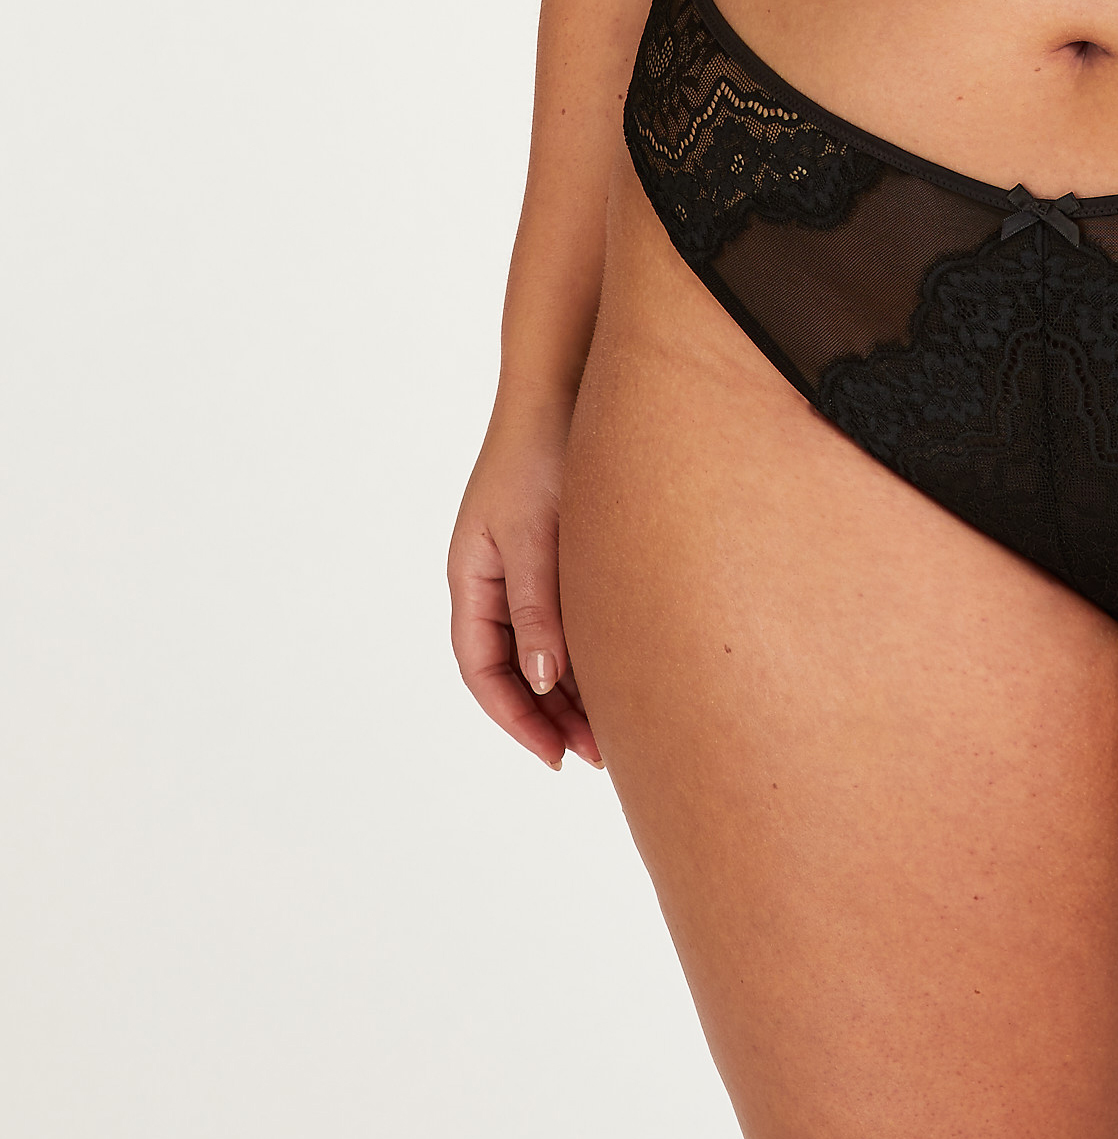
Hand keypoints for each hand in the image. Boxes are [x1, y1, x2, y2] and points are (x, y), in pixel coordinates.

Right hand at [448, 396, 600, 771]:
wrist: (567, 382)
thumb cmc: (543, 451)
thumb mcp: (536, 534)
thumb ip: (537, 606)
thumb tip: (541, 681)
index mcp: (473, 575)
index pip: (482, 669)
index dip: (514, 719)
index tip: (556, 756)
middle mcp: (494, 576)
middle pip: (514, 666)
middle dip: (550, 715)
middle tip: (598, 755)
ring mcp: (526, 562)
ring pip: (543, 645)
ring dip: (572, 687)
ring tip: (616, 728)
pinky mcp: (561, 548)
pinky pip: (567, 614)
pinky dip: (587, 647)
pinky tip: (623, 669)